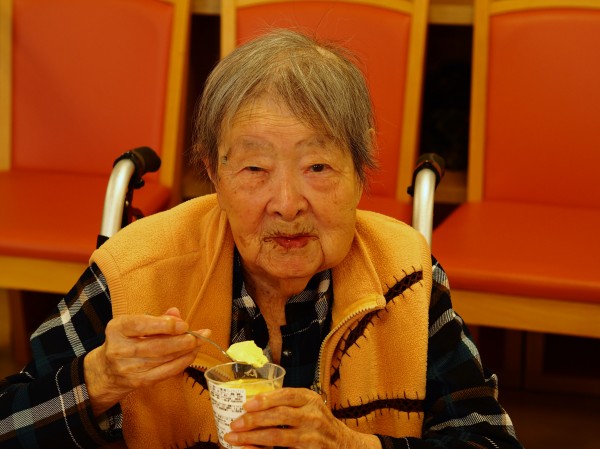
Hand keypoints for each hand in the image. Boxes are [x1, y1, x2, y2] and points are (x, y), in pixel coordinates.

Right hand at [84, 307, 205, 415]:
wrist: (107, 370)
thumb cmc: (126, 340)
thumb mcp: (134, 324)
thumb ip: (156, 318)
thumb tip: (176, 313)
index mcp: (117, 329)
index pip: (140, 325)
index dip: (165, 325)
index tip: (183, 324)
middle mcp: (119, 349)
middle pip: (155, 346)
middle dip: (181, 340)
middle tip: (199, 335)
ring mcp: (128, 368)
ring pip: (163, 360)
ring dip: (186, 351)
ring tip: (199, 342)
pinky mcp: (139, 381)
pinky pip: (165, 373)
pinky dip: (181, 363)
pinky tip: (191, 354)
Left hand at [225, 388, 380, 448]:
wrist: (344, 445)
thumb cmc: (320, 422)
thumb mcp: (309, 405)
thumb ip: (287, 402)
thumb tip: (252, 403)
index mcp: (310, 399)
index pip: (286, 396)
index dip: (264, 399)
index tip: (246, 405)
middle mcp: (312, 417)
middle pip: (279, 415)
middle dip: (253, 420)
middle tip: (235, 424)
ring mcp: (311, 437)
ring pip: (278, 436)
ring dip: (253, 438)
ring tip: (235, 439)